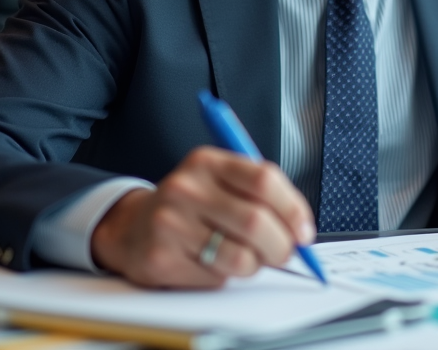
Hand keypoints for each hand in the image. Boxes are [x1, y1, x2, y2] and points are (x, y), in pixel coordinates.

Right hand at [90, 147, 314, 287]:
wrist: (133, 227)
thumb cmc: (192, 206)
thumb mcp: (221, 183)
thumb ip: (262, 195)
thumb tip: (302, 229)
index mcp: (208, 162)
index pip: (264, 180)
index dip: (293, 210)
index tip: (304, 231)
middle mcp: (187, 187)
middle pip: (256, 221)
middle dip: (281, 246)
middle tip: (284, 253)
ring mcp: (171, 222)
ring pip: (240, 256)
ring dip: (254, 265)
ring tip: (247, 258)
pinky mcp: (162, 257)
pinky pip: (216, 277)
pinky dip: (226, 277)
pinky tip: (213, 263)